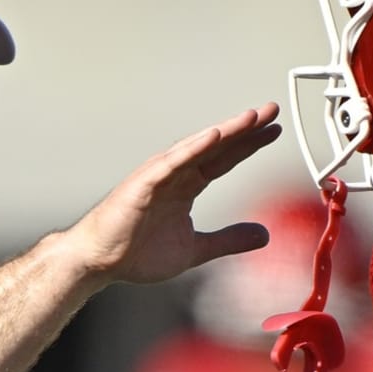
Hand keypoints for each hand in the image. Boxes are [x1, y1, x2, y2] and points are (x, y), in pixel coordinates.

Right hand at [79, 103, 281, 285]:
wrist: (99, 262)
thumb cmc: (135, 253)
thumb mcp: (195, 249)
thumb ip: (227, 240)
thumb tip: (264, 235)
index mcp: (185, 188)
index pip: (222, 160)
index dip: (248, 145)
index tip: (273, 131)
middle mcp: (173, 176)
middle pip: (215, 147)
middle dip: (244, 129)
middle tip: (272, 110)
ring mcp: (158, 177)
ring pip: (197, 148)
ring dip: (225, 132)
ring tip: (252, 117)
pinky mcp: (142, 184)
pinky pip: (172, 163)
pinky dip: (192, 148)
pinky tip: (214, 135)